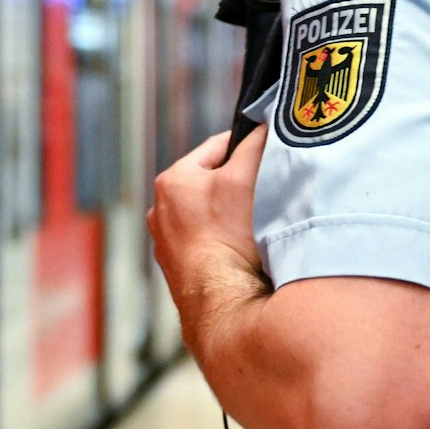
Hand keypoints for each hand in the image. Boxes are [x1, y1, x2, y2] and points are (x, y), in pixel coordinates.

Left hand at [148, 127, 268, 302]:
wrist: (222, 301)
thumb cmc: (229, 236)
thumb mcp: (246, 177)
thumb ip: (255, 144)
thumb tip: (263, 127)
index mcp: (172, 181)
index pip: (217, 147)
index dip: (247, 146)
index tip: (269, 151)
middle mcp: (160, 212)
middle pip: (213, 183)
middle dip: (238, 184)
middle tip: (266, 192)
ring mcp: (167, 245)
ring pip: (210, 216)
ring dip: (232, 216)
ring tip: (256, 225)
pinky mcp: (180, 272)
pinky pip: (208, 245)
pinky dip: (225, 243)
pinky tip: (244, 252)